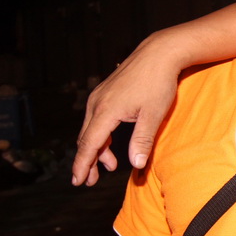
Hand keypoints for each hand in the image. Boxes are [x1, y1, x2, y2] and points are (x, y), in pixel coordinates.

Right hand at [72, 38, 178, 185]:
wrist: (159, 53)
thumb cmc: (159, 83)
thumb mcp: (154, 114)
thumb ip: (143, 140)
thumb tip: (136, 165)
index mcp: (106, 111)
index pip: (89, 144)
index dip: (82, 165)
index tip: (77, 182)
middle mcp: (97, 103)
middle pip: (86, 139)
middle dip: (87, 161)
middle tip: (89, 182)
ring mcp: (99, 96)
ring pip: (91, 129)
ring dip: (97, 149)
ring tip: (108, 166)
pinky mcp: (106, 92)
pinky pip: (97, 119)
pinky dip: (101, 135)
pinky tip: (111, 144)